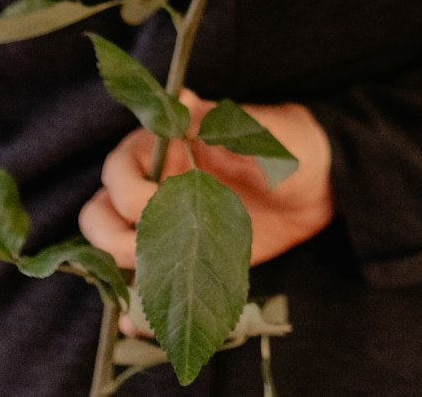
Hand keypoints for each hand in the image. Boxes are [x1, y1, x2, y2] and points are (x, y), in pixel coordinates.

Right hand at [78, 89, 333, 337]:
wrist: (320, 187)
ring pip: (112, 248)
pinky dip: (133, 305)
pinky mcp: (183, 258)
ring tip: (152, 281)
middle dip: (115, 235)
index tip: (160, 202)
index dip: (129, 190)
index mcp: (167, 146)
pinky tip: (133, 321)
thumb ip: (222, 122)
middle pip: (101, 213)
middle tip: (153, 248)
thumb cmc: (290, 146)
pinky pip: (144, 282)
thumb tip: (182, 100)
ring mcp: (166, 224)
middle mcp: (156, 184)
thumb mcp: (262, 132)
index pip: (118, 169)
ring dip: (120, 268)